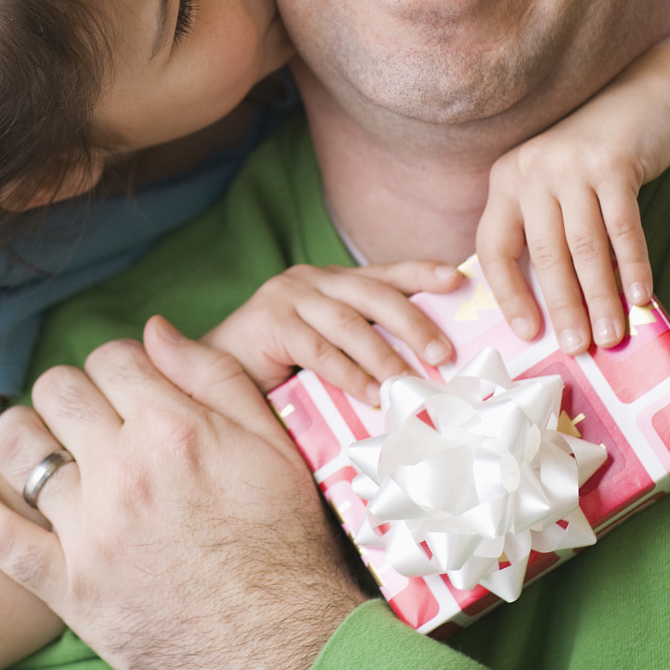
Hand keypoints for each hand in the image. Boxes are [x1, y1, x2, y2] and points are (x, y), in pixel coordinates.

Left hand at [0, 317, 364, 669]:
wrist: (283, 647)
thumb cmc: (284, 542)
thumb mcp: (273, 444)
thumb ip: (213, 376)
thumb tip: (155, 328)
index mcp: (174, 428)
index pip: (111, 358)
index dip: (118, 369)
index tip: (127, 393)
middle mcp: (125, 470)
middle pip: (59, 390)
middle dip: (72, 396)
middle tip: (89, 423)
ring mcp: (90, 529)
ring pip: (19, 446)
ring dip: (24, 436)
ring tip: (42, 449)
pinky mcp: (69, 586)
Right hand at [202, 260, 461, 399]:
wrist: (211, 378)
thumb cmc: (276, 370)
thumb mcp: (327, 348)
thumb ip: (363, 344)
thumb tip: (422, 364)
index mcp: (328, 281)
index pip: (383, 273)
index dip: (421, 274)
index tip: (458, 279)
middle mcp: (309, 279)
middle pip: (373, 295)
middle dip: (414, 323)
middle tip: (444, 355)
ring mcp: (286, 297)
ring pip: (349, 324)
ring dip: (385, 357)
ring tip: (411, 385)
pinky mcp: (268, 322)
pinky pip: (319, 350)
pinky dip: (350, 375)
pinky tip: (371, 396)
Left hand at [475, 79, 669, 354]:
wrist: (640, 97)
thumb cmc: (593, 159)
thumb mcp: (552, 186)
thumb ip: (542, 230)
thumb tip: (549, 308)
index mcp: (506, 181)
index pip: (494, 248)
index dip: (508, 293)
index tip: (528, 332)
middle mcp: (531, 171)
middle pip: (544, 254)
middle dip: (562, 307)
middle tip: (578, 348)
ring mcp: (571, 165)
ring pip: (585, 247)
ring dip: (600, 297)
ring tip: (611, 335)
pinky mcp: (613, 163)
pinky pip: (623, 228)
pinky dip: (633, 267)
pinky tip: (641, 298)